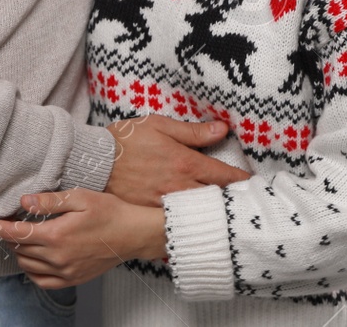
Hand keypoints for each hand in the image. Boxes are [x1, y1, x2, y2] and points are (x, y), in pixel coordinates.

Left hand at [0, 188, 165, 288]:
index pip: (15, 233)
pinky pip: (41, 281)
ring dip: (18, 251)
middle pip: (18, 249)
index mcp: (56, 235)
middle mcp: (57, 257)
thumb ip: (50, 201)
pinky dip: (31, 270)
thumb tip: (24, 202)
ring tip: (21, 236)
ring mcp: (64, 271)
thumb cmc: (109, 212)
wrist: (133, 234)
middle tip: (6, 221)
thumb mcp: (80, 198)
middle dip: (6, 235)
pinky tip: (33, 257)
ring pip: (27, 265)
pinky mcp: (72, 279)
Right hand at [104, 115, 253, 206]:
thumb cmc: (126, 139)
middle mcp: (179, 186)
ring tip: (227, 211)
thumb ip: (193, 131)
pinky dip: (190, 220)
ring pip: (199, 211)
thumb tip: (222, 129)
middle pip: (216, 197)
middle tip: (246, 200)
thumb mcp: (160, 125)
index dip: (241, 180)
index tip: (252, 182)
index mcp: (185, 163)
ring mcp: (166, 203)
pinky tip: (197, 221)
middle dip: (232, 198)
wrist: (94, 161)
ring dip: (214, 210)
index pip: (223, 175)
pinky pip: (178, 221)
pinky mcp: (152, 214)